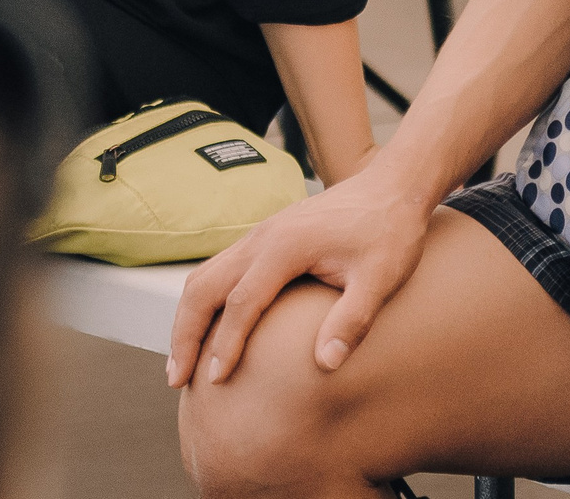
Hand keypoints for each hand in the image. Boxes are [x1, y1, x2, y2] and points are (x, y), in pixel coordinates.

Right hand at [165, 159, 436, 388]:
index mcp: (285, 246)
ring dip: (187, 319)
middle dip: (185, 334)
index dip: (225, 344)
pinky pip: (219, 271)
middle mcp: (262, 238)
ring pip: (204, 276)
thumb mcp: (382, 279)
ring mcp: (259, 235)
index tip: (216, 381)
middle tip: (177, 380)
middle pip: (203, 287)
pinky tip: (209, 331)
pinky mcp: (264, 239)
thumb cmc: (389, 233)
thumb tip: (326, 365)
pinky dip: (203, 303)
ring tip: (183, 363)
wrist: (393, 187)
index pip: (241, 302)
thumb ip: (352, 321)